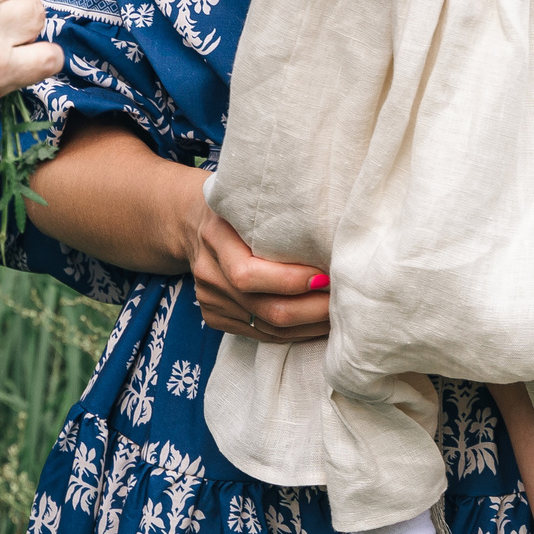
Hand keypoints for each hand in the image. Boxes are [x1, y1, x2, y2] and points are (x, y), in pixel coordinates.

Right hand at [181, 184, 330, 342]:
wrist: (189, 221)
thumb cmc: (235, 205)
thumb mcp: (250, 198)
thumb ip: (280, 217)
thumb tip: (332, 240)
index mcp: (215, 237)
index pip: (249, 274)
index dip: (292, 281)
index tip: (327, 276)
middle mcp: (209, 274)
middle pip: (265, 308)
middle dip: (312, 310)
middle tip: (343, 301)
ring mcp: (210, 300)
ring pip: (268, 329)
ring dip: (308, 326)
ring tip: (337, 315)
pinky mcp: (215, 318)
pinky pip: (261, 335)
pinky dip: (293, 332)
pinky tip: (314, 322)